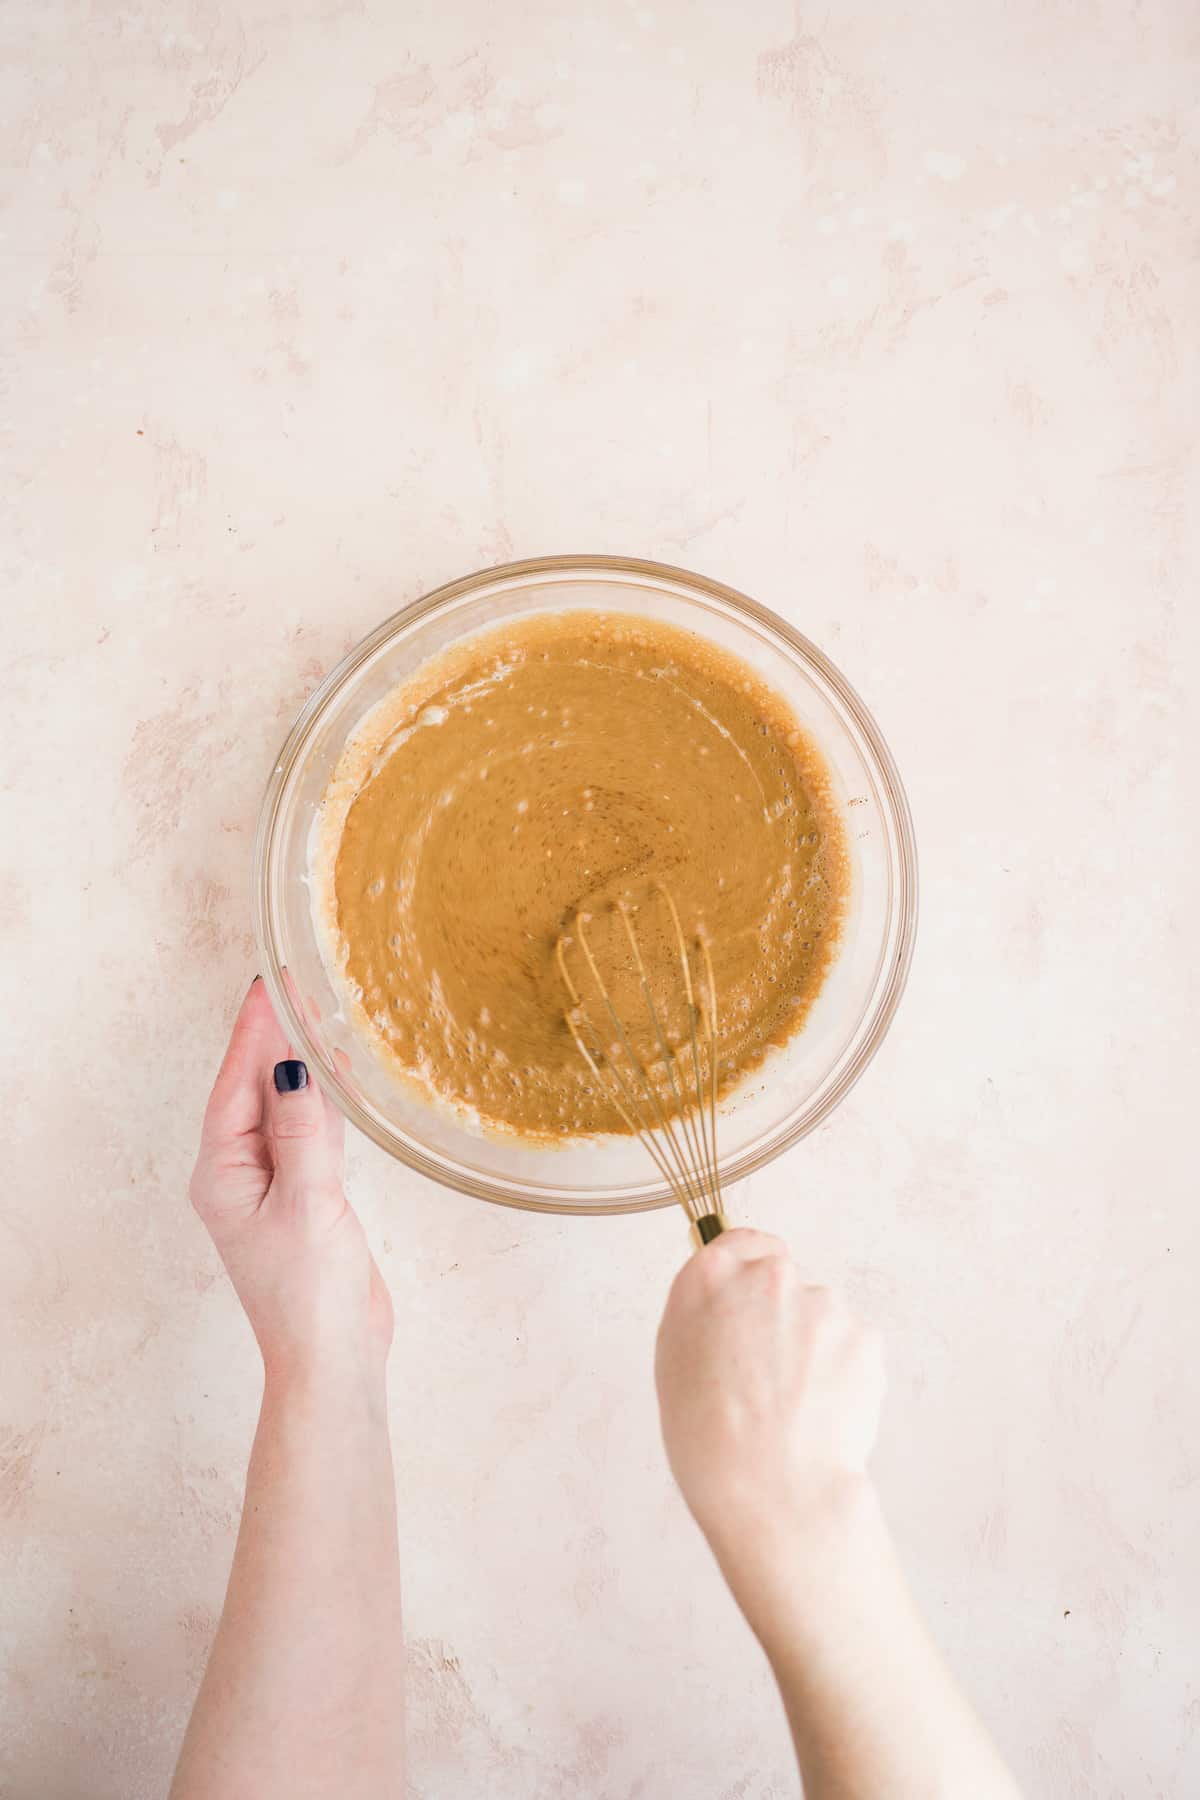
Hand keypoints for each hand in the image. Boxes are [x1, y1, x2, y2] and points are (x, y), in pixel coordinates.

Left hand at [189, 979, 392, 1393]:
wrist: (334, 1358)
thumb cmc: (309, 1295)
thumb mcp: (306, 1205)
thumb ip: (303, 1134)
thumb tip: (293, 1069)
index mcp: (223, 1174)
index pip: (235, 1085)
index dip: (253, 1033)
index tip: (269, 985)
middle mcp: (241, 1173)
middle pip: (255, 1089)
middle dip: (274, 1037)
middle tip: (297, 983)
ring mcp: (274, 1185)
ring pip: (284, 1108)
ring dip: (299, 1064)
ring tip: (317, 1011)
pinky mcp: (308, 1196)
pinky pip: (310, 1132)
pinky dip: (323, 1100)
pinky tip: (338, 1072)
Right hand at [655, 1228, 884, 1551]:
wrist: (773, 1488)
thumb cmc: (712, 1443)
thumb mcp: (674, 1365)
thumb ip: (703, 1317)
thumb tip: (726, 1308)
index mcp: (709, 1279)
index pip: (741, 1242)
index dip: (752, 1268)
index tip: (758, 1291)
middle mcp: (766, 1276)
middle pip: (783, 1282)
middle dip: (783, 1317)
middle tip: (771, 1375)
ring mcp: (821, 1301)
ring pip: (822, 1317)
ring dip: (815, 1347)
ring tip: (796, 1406)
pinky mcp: (863, 1333)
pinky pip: (853, 1345)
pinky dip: (845, 1372)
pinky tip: (823, 1411)